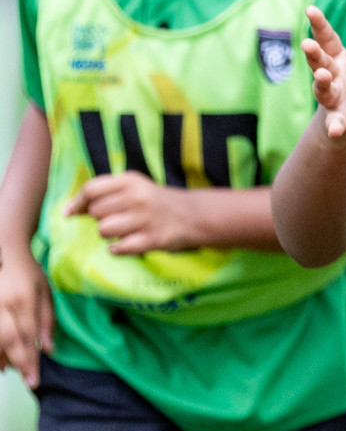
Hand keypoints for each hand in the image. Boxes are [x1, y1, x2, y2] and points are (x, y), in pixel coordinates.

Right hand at [0, 247, 53, 388]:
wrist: (3, 251)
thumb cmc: (27, 273)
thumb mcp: (45, 292)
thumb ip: (47, 320)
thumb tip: (48, 349)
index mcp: (23, 299)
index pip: (28, 335)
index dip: (31, 360)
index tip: (34, 380)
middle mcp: (2, 305)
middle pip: (9, 341)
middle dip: (19, 364)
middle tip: (28, 383)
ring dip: (1, 360)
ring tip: (10, 373)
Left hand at [64, 172, 197, 254]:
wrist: (194, 215)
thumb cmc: (155, 201)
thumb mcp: (134, 187)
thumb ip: (104, 193)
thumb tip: (67, 210)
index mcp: (131, 181)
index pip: (91, 190)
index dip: (79, 202)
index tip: (73, 212)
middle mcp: (138, 198)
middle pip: (95, 212)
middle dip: (100, 218)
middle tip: (117, 218)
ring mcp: (145, 219)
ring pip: (103, 230)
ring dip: (109, 234)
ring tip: (123, 231)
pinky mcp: (152, 239)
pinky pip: (118, 248)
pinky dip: (118, 249)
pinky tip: (130, 242)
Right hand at [304, 8, 345, 145]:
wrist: (344, 125)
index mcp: (337, 60)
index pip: (327, 39)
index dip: (320, 24)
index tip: (310, 9)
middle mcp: (331, 77)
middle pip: (321, 63)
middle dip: (314, 54)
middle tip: (307, 44)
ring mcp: (332, 99)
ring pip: (324, 90)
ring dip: (321, 83)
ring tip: (321, 77)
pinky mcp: (338, 120)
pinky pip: (335, 123)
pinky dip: (335, 126)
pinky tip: (336, 129)